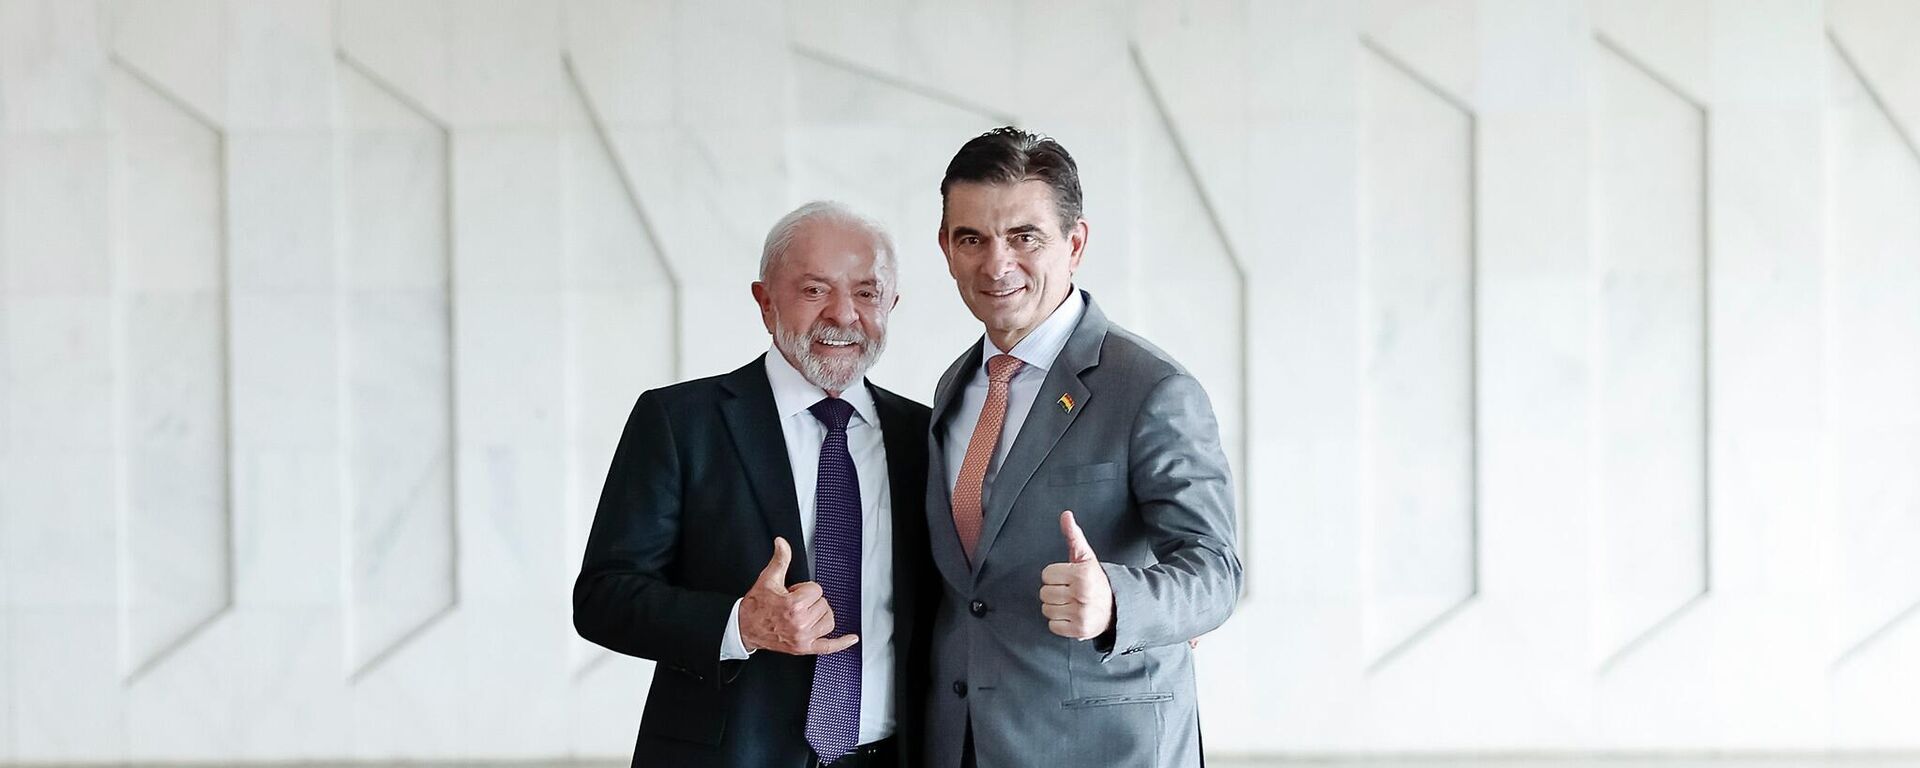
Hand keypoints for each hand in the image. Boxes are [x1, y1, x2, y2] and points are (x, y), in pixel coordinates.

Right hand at [739, 537, 858, 654]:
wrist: (744, 628)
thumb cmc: (756, 605)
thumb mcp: (768, 579)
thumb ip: (780, 560)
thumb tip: (782, 542)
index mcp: (793, 605)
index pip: (816, 590)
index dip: (804, 589)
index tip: (791, 594)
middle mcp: (800, 623)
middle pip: (824, 605)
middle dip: (810, 602)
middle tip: (792, 604)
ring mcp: (803, 638)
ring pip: (829, 620)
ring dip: (820, 615)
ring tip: (805, 614)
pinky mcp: (804, 648)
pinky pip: (828, 646)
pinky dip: (841, 643)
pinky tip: (851, 638)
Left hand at [1039, 510, 1113, 639]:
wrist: (1117, 607)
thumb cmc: (1096, 580)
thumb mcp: (1086, 556)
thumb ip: (1073, 535)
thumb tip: (1065, 515)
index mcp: (1082, 574)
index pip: (1046, 575)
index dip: (1055, 576)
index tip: (1068, 578)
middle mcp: (1082, 594)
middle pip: (1044, 593)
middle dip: (1055, 591)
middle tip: (1070, 591)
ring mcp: (1081, 614)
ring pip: (1046, 609)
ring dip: (1056, 607)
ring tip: (1071, 603)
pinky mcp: (1080, 630)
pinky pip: (1053, 626)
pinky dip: (1059, 623)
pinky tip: (1071, 615)